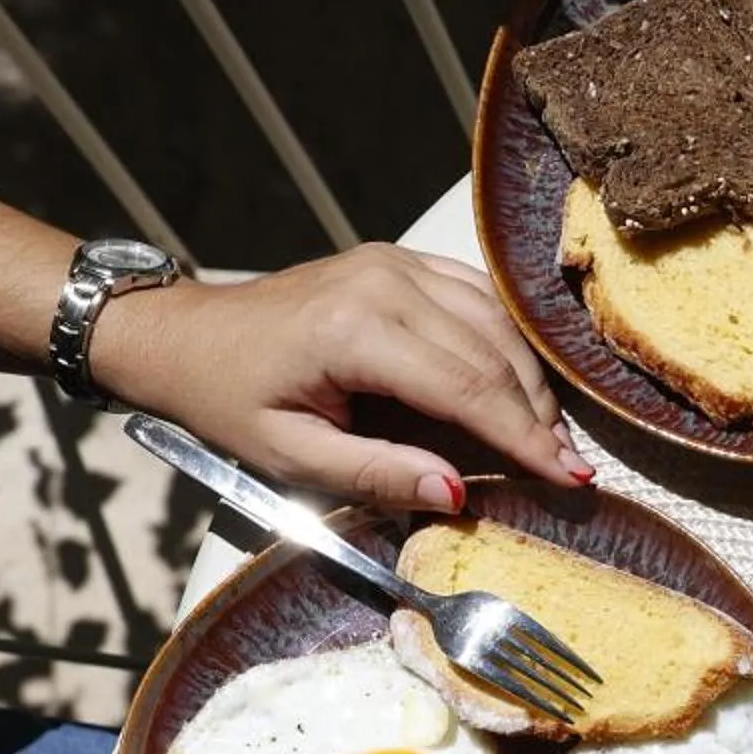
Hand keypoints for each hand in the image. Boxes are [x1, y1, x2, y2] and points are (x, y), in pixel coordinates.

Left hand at [93, 244, 592, 509]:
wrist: (184, 336)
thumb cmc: (228, 401)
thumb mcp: (291, 457)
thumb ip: (377, 473)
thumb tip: (457, 493)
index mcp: (354, 332)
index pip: (467, 387)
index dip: (523, 437)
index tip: (567, 477)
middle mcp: (384, 283)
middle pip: (491, 352)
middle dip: (537, 415)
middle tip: (568, 468)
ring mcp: (395, 263)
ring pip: (494, 321)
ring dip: (528, 380)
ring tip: (547, 437)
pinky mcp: (399, 260)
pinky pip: (476, 296)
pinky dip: (507, 342)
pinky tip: (519, 383)